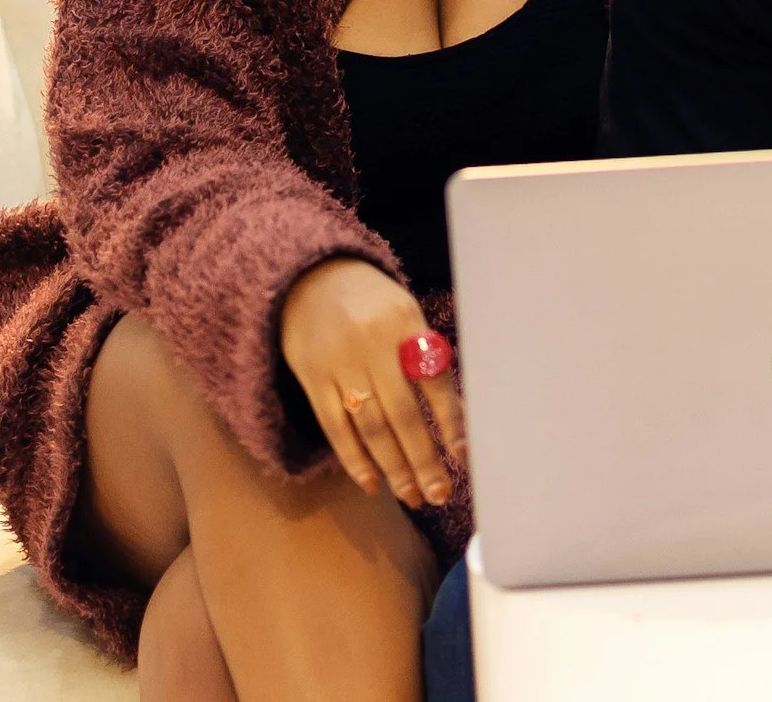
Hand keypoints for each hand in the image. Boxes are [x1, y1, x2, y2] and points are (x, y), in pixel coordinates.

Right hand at [279, 257, 467, 507]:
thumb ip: (426, 359)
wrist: (308, 276)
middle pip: (402, 414)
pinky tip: (372, 483)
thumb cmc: (371, 303)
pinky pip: (334, 426)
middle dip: (423, 460)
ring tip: (413, 495)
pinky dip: (354, 459)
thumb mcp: (405, 314)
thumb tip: (456, 417)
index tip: (463, 458)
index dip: (450, 422)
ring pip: (370, 427)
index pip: (434, 381)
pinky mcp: (311, 377)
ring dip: (393, 468)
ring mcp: (339, 362)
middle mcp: (372, 344)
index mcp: (404, 323)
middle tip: (439, 494)